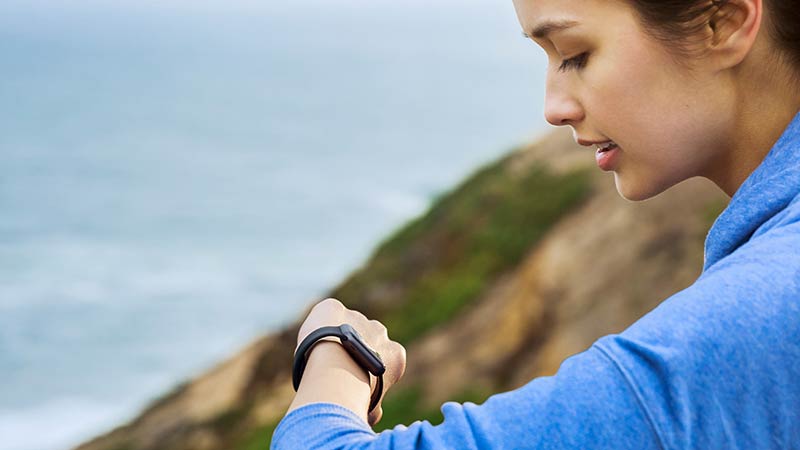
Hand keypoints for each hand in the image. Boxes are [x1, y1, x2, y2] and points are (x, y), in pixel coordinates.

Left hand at [295, 298, 406, 425]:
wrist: (335, 370)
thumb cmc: (355, 394)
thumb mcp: (371, 407)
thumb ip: (372, 405)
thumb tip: (370, 417)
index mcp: (395, 354)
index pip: (383, 360)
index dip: (367, 370)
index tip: (354, 379)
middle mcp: (380, 331)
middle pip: (366, 339)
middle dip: (354, 350)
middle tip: (336, 368)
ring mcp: (357, 317)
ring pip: (345, 326)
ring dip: (337, 337)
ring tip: (319, 356)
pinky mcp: (332, 307)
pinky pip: (325, 315)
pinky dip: (319, 325)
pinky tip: (311, 340)